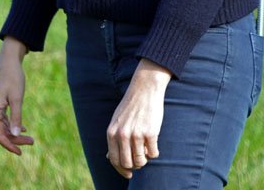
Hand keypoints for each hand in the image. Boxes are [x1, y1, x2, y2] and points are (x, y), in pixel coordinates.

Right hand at [0, 37, 36, 154]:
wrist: (9, 60)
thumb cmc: (14, 77)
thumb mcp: (17, 98)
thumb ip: (17, 117)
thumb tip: (16, 135)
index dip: (9, 145)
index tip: (20, 152)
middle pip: (0, 132)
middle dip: (15, 139)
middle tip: (32, 142)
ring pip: (2, 127)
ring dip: (15, 133)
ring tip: (30, 138)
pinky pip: (3, 120)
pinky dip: (12, 125)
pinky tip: (23, 129)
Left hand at [106, 58, 170, 177]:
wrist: (144, 90)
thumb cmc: (130, 107)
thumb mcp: (116, 121)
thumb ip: (113, 139)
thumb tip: (109, 158)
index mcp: (111, 132)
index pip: (114, 160)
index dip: (121, 170)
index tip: (128, 175)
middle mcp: (122, 134)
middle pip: (128, 164)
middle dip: (134, 166)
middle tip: (140, 161)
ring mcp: (136, 134)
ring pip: (141, 161)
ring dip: (145, 159)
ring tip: (146, 150)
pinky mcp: (151, 133)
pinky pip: (153, 154)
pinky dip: (154, 152)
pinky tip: (153, 144)